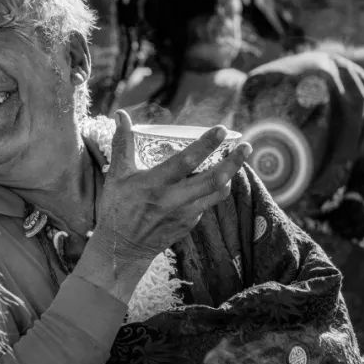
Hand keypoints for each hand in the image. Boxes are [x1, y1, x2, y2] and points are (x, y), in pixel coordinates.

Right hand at [80, 110, 250, 297]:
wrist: (121, 248)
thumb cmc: (117, 208)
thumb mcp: (116, 176)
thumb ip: (122, 144)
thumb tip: (120, 115)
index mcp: (154, 184)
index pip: (186, 161)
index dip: (206, 144)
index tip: (222, 130)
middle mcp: (173, 200)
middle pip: (212, 180)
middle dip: (233, 162)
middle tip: (246, 146)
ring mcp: (184, 214)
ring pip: (216, 194)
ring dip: (230, 176)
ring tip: (239, 160)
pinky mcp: (189, 225)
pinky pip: (207, 204)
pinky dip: (214, 190)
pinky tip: (216, 179)